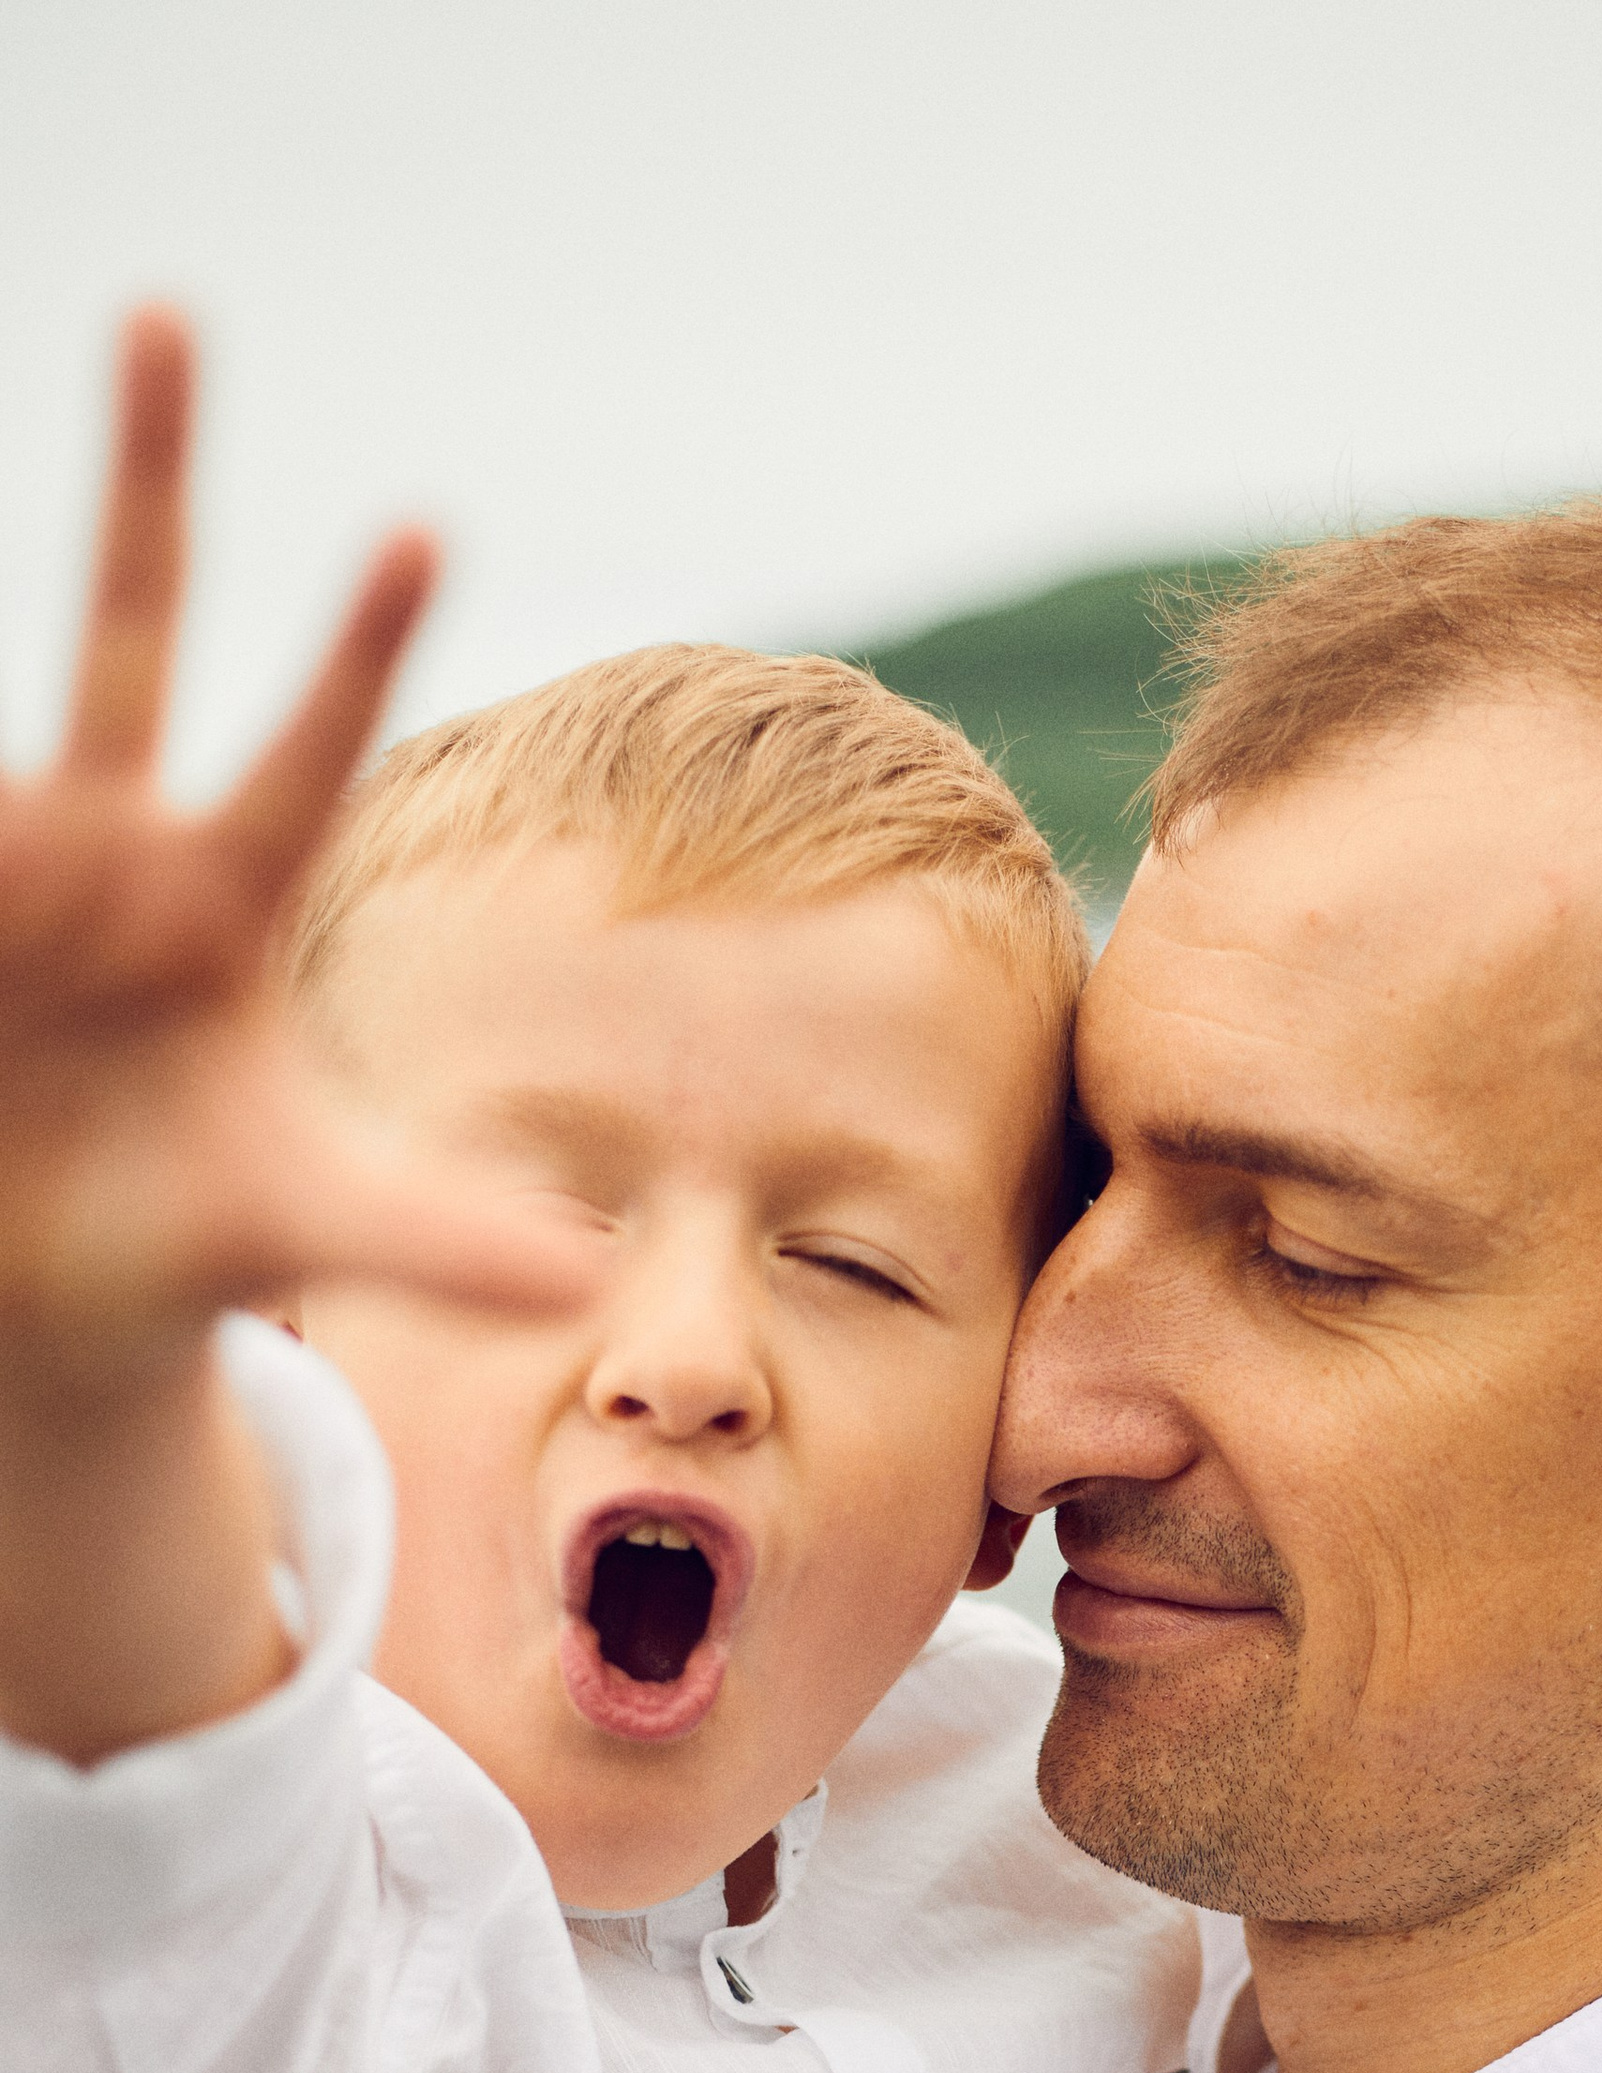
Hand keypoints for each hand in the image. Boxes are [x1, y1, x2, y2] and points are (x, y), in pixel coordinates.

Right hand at [0, 307, 589, 1387]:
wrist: (46, 1280)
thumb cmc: (191, 1231)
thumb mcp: (309, 1228)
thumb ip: (434, 1240)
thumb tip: (590, 1282)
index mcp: (227, 901)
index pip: (305, 759)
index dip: (355, 654)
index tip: (424, 526)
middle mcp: (116, 843)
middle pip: (131, 625)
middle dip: (149, 470)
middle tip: (170, 307)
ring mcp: (11, 861)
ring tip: (12, 748)